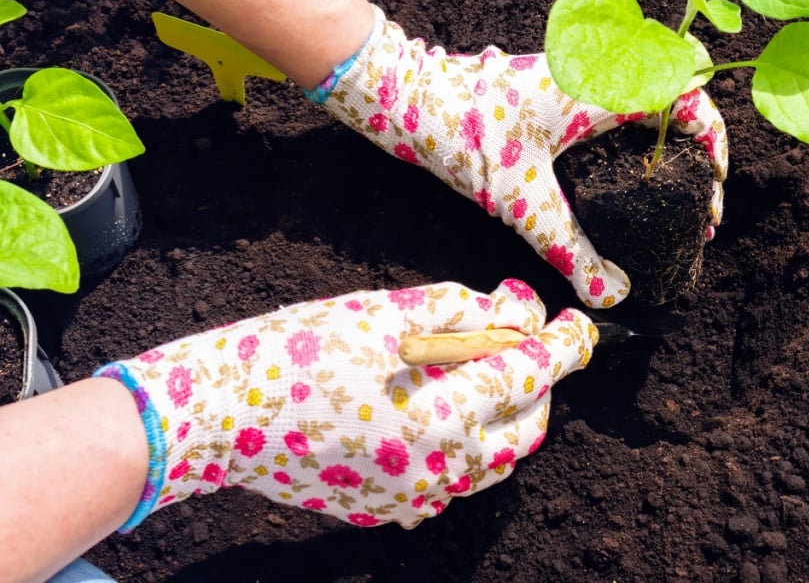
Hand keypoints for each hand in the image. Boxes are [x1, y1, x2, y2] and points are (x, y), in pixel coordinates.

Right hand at [94, 280, 594, 529]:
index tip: (581, 324)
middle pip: (525, 426)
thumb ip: (465, 312)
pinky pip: (454, 480)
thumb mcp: (386, 313)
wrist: (216, 415)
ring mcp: (414, 497)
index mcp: (441, 416)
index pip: (528, 375)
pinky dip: (466, 444)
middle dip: (539, 381)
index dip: (563, 344)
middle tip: (526, 340)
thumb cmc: (296, 351)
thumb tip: (520, 309)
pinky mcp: (390, 508)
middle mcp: (438, 468)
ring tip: (487, 370)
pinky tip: (442, 409)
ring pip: (495, 460)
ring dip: (507, 416)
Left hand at [310, 8, 728, 307]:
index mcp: (603, 84)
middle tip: (699, 187)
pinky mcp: (563, 78)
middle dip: (699, 132)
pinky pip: (623, 88)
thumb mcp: (522, 201)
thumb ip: (570, 248)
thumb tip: (614, 296)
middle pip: (680, 80)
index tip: (711, 185)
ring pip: (653, 82)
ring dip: (671, 127)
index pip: (686, 92)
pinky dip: (642, 122)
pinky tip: (629, 169)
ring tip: (672, 184)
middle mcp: (600, 67)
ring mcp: (582, 68)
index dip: (712, 138)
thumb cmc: (465, 136)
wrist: (410, 97)